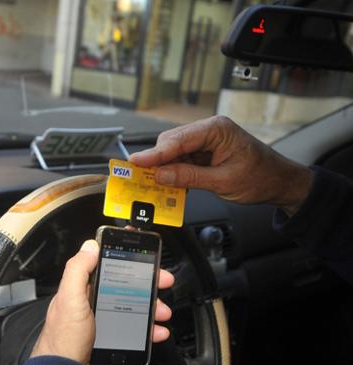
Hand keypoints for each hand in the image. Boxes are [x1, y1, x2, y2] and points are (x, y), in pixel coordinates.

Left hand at [30, 239, 174, 364]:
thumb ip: (78, 270)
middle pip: (126, 286)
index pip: (109, 266)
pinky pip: (133, 327)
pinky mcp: (108, 335)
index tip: (147, 260)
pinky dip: (148, 328)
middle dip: (147, 284)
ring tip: (162, 313)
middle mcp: (91, 300)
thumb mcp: (70, 298)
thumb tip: (89, 246)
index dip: (130, 261)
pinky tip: (156, 331)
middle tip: (163, 283)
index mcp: (82, 288)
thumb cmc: (63, 337)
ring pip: (133, 307)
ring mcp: (101, 318)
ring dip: (151, 307)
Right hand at [129, 115, 312, 215]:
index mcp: (217, 129)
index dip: (154, 153)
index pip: (178, 140)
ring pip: (173, 151)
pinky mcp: (204, 151)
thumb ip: (189, 177)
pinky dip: (174, 171)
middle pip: (171, 142)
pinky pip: (182, 159)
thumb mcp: (223, 181)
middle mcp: (209, 129)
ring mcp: (206, 139)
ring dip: (165, 168)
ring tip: (156, 185)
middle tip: (142, 179)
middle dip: (157, 161)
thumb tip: (160, 176)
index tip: (135, 162)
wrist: (279, 182)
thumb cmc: (261, 177)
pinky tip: (171, 183)